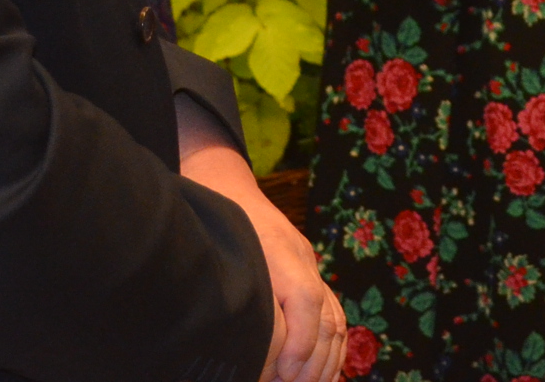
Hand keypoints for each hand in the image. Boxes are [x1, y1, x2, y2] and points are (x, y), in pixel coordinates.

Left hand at [177, 100, 346, 381]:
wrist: (221, 181)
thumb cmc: (209, 220)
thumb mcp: (211, 253)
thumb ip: (228, 292)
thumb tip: (235, 344)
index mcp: (277, 249)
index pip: (306, 298)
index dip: (300, 342)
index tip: (285, 376)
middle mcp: (300, 258)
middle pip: (326, 315)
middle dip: (314, 362)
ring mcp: (309, 264)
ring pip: (335, 318)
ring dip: (327, 361)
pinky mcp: (309, 272)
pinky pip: (333, 314)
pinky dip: (332, 348)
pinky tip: (323, 375)